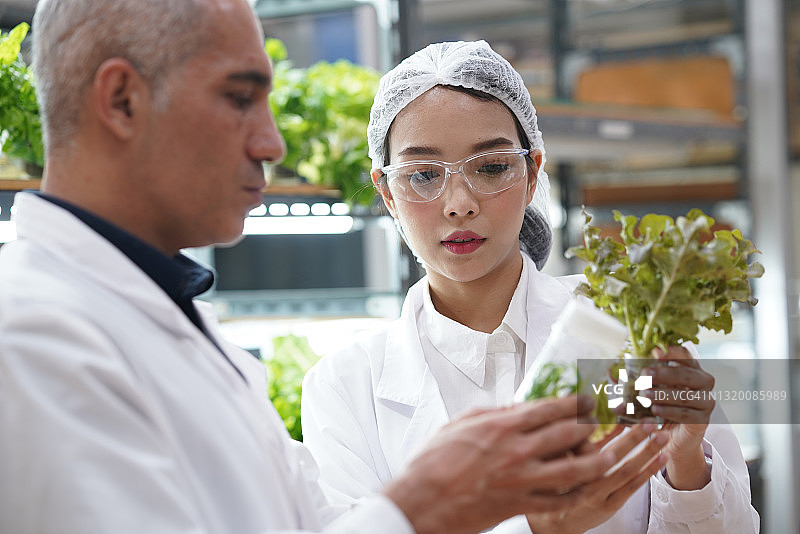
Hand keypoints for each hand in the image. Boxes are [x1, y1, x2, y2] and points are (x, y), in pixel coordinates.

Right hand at [382, 395, 618, 533]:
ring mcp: (521, 479)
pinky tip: (583, 489)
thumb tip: (515, 408)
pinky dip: (573, 494)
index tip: (587, 399)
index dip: (574, 402)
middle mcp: (517, 450)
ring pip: (573, 469)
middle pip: (567, 434)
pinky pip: (557, 500)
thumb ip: (492, 414)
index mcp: (502, 426)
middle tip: (602, 421)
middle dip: (590, 425)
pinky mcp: (519, 504)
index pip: (549, 408)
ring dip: (595, 460)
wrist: (423, 500)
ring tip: (608, 455)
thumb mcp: (460, 424)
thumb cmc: (434, 461)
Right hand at [526, 422, 669, 533]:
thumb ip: (565, 443)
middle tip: (648, 421)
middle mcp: (583, 483)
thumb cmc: (550, 490)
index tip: (617, 410)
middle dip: (633, 437)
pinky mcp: (611, 506)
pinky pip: (632, 487)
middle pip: (612, 456)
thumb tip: (580, 417)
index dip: (604, 426)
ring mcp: (599, 496)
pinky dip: (647, 472)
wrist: (552, 526)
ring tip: (662, 435)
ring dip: (646, 452)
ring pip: (626, 471)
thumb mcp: (549, 463)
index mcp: (565, 469)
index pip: (583, 443)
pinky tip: (660, 458)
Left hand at [643, 346, 714, 489]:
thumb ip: (630, 393)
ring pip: (686, 395)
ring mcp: (705, 401)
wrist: (672, 438)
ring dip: (664, 394)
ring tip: (645, 395)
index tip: (655, 352)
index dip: (672, 352)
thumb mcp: (642, 397)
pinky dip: (670, 412)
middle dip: (664, 373)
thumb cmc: (657, 409)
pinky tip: (656, 410)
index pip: (685, 355)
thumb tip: (613, 395)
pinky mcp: (703, 420)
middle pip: (686, 374)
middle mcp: (702, 382)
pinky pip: (687, 414)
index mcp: (689, 368)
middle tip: (645, 374)